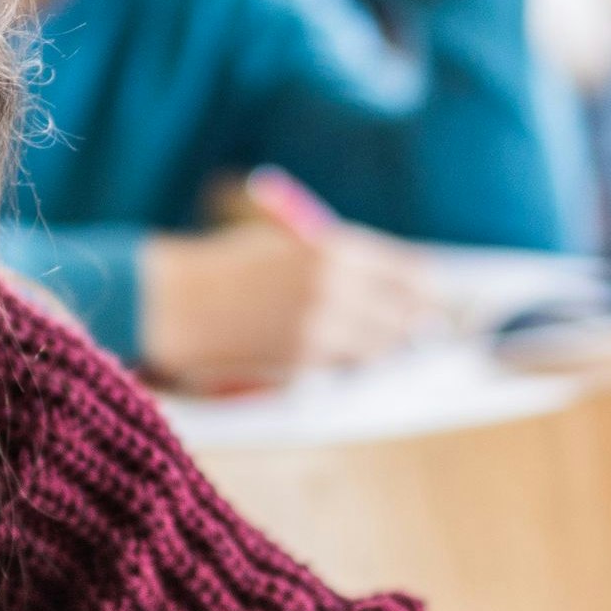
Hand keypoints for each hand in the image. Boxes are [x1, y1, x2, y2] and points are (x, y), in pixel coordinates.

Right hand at [139, 219, 442, 388]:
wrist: (179, 300)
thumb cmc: (235, 265)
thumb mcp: (296, 245)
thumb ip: (347, 263)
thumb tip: (401, 289)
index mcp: (337, 249)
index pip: (412, 274)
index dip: (426, 289)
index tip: (431, 297)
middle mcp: (336, 288)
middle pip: (406, 315)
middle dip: (413, 323)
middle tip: (420, 328)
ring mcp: (321, 330)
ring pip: (380, 347)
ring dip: (382, 345)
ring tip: (377, 339)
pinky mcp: (303, 363)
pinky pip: (345, 365)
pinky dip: (347, 360)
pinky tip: (333, 349)